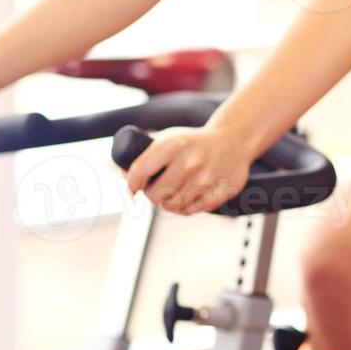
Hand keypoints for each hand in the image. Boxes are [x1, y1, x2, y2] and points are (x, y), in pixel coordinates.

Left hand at [122, 125, 253, 214]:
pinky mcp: (220, 191)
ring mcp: (206, 177)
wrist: (234, 139)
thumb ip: (143, 154)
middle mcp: (190, 160)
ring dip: (168, 203)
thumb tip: (116, 171)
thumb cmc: (194, 142)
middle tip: (157, 191)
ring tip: (172, 194)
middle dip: (152, 196)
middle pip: (156, 194)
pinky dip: (185, 208)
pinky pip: (191, 211)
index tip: (132, 190)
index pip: (140, 172)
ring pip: (173, 205)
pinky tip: (187, 198)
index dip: (131, 185)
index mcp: (174, 144)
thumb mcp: (169, 138)